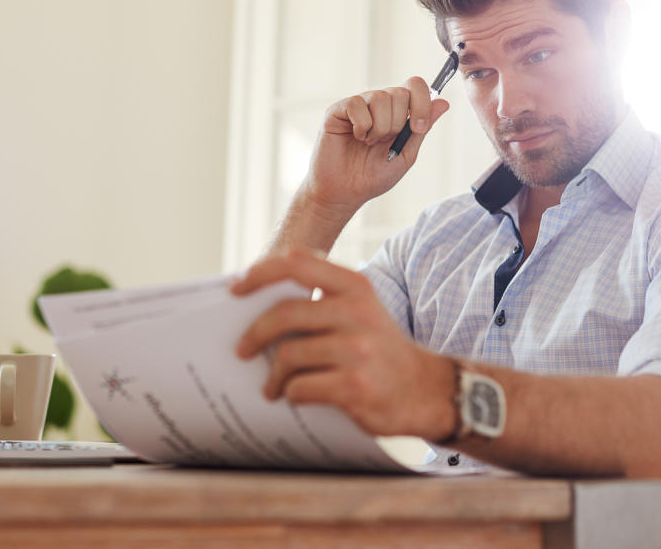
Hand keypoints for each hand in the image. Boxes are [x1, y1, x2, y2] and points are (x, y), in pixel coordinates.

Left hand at [231, 249, 453, 439]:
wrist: (425, 390)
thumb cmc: (380, 350)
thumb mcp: (361, 310)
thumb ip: (322, 299)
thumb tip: (257, 300)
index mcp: (355, 286)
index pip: (296, 263)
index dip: (259, 273)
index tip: (235, 290)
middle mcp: (358, 312)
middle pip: (284, 314)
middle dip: (254, 334)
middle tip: (242, 350)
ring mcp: (358, 350)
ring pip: (288, 356)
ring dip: (273, 376)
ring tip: (273, 386)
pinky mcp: (355, 386)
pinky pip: (301, 388)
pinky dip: (292, 395)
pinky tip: (296, 397)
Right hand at [304, 77, 450, 216]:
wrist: (345, 192)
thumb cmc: (373, 175)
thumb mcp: (406, 154)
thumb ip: (423, 127)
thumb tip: (443, 102)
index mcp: (397, 111)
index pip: (415, 86)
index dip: (422, 103)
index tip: (418, 128)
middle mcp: (379, 103)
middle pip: (400, 93)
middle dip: (396, 124)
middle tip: (384, 142)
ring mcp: (359, 104)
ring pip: (381, 98)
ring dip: (379, 128)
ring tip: (368, 143)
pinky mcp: (338, 109)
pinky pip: (357, 104)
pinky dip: (361, 127)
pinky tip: (355, 137)